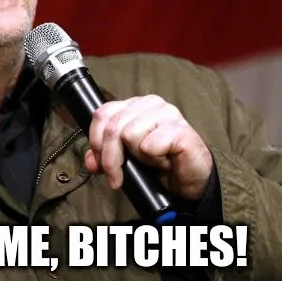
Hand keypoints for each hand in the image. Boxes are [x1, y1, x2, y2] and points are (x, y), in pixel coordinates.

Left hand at [84, 95, 212, 200]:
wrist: (190, 177)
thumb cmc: (159, 163)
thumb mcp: (126, 159)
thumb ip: (105, 156)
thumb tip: (91, 161)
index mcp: (134, 105)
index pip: (102, 114)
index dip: (95, 141)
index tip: (99, 165)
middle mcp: (150, 103)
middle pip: (112, 127)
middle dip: (110, 158)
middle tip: (117, 177)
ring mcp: (167, 113)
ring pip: (129, 135)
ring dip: (137, 157)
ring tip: (151, 161)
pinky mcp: (179, 129)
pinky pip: (150, 145)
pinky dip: (154, 160)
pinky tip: (164, 161)